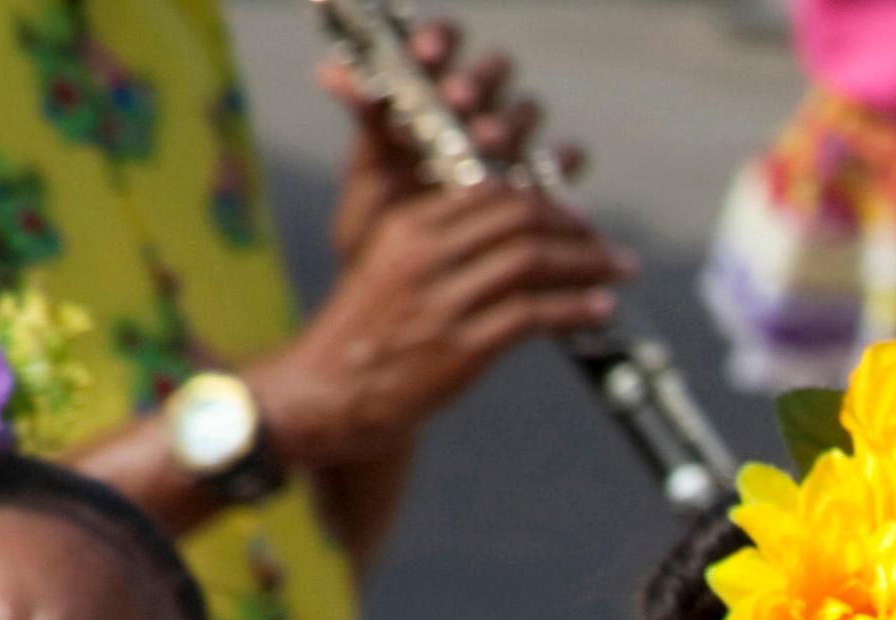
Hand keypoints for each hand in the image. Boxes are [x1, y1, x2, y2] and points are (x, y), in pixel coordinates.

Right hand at [251, 184, 628, 474]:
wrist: (324, 392)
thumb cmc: (364, 332)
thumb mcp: (389, 267)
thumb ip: (440, 244)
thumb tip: (509, 237)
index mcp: (407, 225)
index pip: (491, 193)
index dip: (544, 201)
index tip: (576, 216)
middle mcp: (424, 254)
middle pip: (519, 219)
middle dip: (575, 229)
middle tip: (607, 245)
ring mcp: (442, 301)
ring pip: (532, 262)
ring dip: (586, 263)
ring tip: (618, 271)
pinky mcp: (460, 348)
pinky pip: (532, 316)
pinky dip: (575, 309)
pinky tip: (601, 310)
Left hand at [324, 16, 571, 255]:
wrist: (409, 300)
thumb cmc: (383, 231)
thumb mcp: (367, 179)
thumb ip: (365, 125)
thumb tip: (331, 72)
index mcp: (427, 97)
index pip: (440, 45)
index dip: (437, 42)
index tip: (422, 54)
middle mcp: (475, 112)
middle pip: (491, 72)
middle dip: (474, 83)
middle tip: (454, 101)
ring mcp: (511, 146)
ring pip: (525, 111)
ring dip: (508, 122)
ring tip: (486, 142)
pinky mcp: (543, 182)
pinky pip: (564, 160)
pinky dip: (560, 163)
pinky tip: (540, 169)